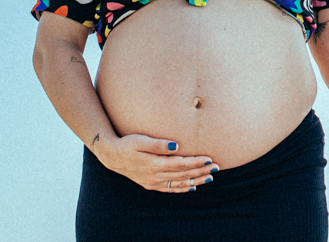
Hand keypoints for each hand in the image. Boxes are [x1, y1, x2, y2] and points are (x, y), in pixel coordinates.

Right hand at [96, 134, 217, 192]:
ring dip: (196, 180)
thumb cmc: (127, 144)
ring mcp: (153, 182)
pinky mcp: (151, 185)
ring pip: (179, 183)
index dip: (196, 162)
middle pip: (183, 174)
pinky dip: (182, 188)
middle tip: (216, 168)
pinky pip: (170, 188)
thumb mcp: (141, 140)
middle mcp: (155, 176)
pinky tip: (192, 187)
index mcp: (154, 164)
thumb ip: (158, 144)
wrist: (112, 157)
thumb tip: (176, 146)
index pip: (181, 164)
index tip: (210, 159)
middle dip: (201, 171)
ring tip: (210, 178)